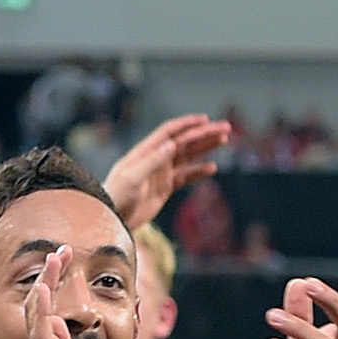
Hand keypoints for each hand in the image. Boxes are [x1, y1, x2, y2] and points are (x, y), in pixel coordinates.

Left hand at [101, 115, 232, 230]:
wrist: (112, 218)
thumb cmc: (117, 196)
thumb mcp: (133, 178)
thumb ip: (153, 161)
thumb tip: (172, 144)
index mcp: (145, 152)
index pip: (170, 132)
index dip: (188, 124)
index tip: (206, 119)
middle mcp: (155, 159)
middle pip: (184, 141)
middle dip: (204, 134)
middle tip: (225, 128)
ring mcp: (161, 173)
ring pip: (188, 156)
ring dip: (205, 148)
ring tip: (223, 140)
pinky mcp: (164, 188)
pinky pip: (185, 177)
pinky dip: (198, 171)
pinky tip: (212, 168)